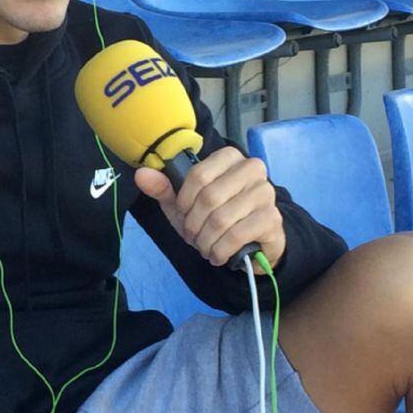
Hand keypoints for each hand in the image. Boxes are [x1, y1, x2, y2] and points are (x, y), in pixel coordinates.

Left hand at [135, 146, 285, 272]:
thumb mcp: (184, 203)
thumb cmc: (213, 216)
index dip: (184, 200)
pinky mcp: (272, 219)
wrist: (249, 243)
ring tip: (205, 246)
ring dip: (206, 240)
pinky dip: (220, 250)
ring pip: (221, 219)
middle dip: (194, 224)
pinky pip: (236, 235)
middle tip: (193, 236)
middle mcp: (252, 169)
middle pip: (209, 197)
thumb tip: (141, 174)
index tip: (183, 213)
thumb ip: (163, 188)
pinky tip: (218, 254)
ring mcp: (265, 193)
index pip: (198, 175)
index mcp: (230, 157)